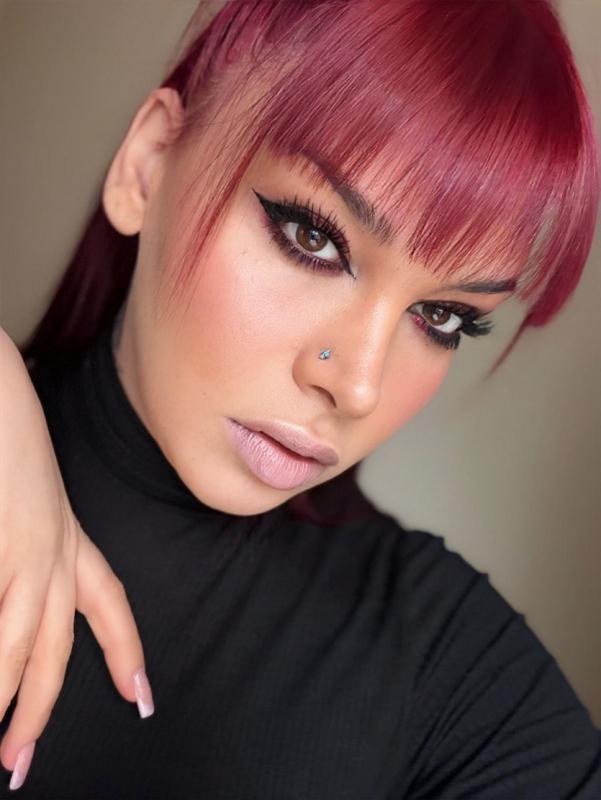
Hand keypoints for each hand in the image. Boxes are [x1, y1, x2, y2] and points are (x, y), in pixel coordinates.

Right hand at [0, 328, 151, 783]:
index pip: (107, 603)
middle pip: (56, 643)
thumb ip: (24, 546)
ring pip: (19, 645)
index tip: (143, 694)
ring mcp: (25, 550)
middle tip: (21, 762)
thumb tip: (15, 588)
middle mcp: (55, 550)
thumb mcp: (28, 503)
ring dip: (7, 700)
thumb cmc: (5, 438)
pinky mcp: (1, 544)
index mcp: (67, 536)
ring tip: (3, 753)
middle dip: (40, 707)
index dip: (125, 650)